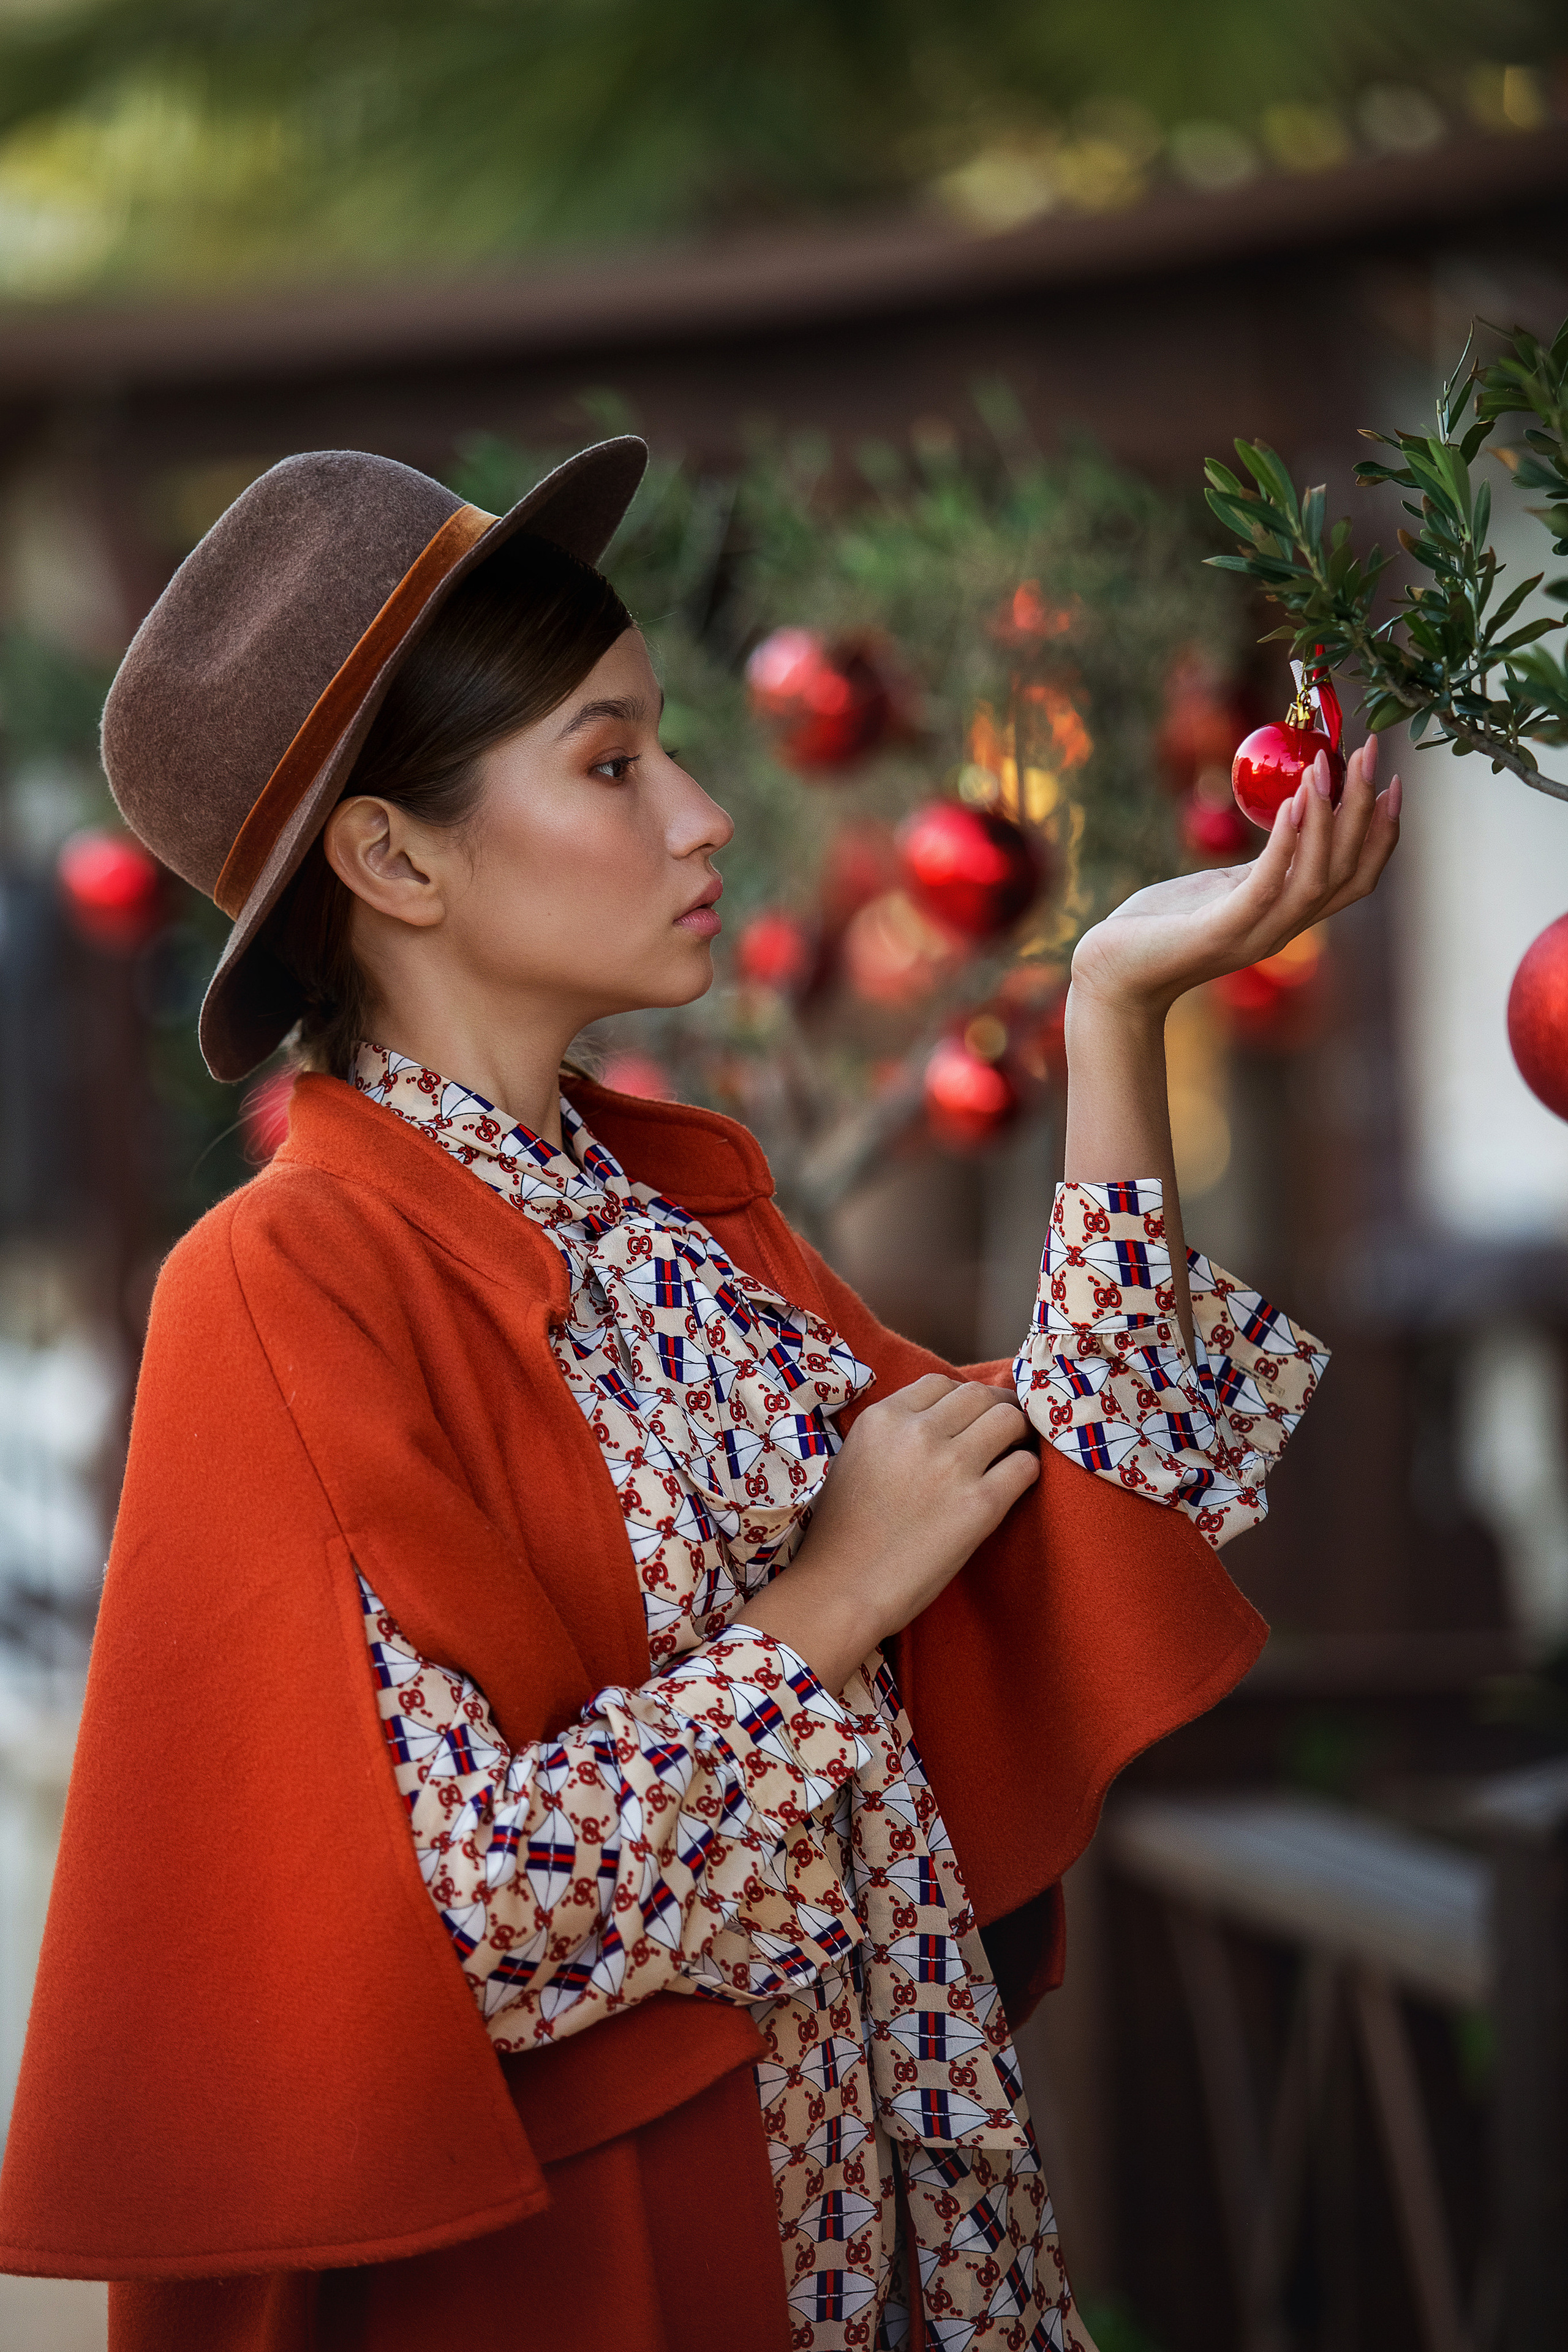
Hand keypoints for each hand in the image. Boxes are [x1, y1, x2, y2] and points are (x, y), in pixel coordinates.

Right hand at [737, 1373, 1038, 1692]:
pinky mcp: (979, 1505)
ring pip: (1009, 1420)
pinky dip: (1026, 1470)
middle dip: (997, 1408)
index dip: (961, 1398)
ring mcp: (951, 1466)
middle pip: (980, 1395)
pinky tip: (1016, 1483)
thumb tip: (933, 1424)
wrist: (840, 1590)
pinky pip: (1024, 1467)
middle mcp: (918, 1432)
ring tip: (1013, 1452)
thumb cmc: (840, 1535)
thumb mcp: (853, 1460)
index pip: (940, 1383)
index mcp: (882, 1418)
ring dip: (1017, 1434)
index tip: (968, 1417)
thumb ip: (890, 1434)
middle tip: (1003, 1431)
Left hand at [1069, 736, 1400, 1016]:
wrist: (1111, 973)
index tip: (1395, 780)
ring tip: (1327, 765)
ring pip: (1318, 878)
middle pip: (1349, 870)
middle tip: (1372, 752)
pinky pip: (1267, 884)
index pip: (1358, 876)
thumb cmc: (1162, 925)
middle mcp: (1283, 928)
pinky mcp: (1220, 932)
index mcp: (1289, 915)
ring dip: (1330, 818)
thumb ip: (1262, 865)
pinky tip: (1295, 801)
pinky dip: (1287, 842)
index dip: (1383, 831)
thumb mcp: (1221, 888)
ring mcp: (1255, 934)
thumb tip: (1293, 816)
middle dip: (1366, 808)